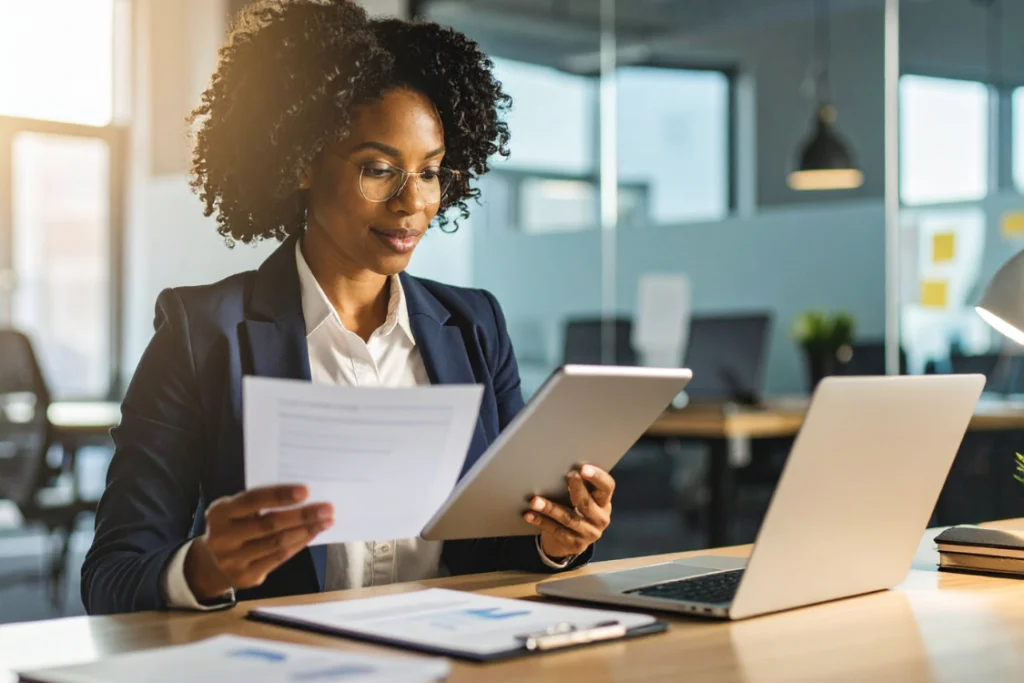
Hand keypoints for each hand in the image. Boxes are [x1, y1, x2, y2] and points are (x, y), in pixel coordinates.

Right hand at [184, 485, 332, 600]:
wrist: (210, 564)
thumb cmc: (232, 526)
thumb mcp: (235, 510)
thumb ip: (259, 503)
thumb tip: (301, 496)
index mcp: (220, 513)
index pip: (253, 500)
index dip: (280, 495)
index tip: (306, 490)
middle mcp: (224, 537)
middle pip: (269, 524)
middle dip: (302, 515)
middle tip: (327, 508)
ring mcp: (234, 560)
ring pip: (277, 543)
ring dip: (306, 531)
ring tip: (326, 521)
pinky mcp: (247, 576)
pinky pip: (279, 558)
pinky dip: (299, 544)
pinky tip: (312, 534)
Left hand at [523, 464, 614, 561]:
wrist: (574, 540)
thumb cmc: (577, 509)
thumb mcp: (585, 498)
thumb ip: (580, 485)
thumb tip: (560, 465)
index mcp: (604, 502)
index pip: (607, 487)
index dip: (598, 477)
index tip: (583, 468)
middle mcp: (600, 519)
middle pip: (587, 503)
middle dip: (576, 489)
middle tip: (566, 476)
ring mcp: (589, 534)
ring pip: (568, 518)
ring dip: (550, 508)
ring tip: (535, 500)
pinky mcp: (575, 544)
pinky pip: (556, 531)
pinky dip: (541, 522)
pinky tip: (529, 515)